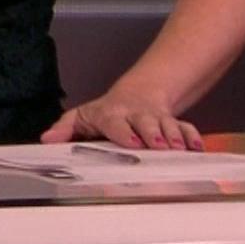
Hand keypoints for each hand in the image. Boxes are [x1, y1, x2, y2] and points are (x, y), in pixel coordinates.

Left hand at [39, 89, 202, 150]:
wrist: (138, 94)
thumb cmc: (107, 113)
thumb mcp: (83, 117)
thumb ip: (65, 128)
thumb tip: (46, 139)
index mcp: (111, 114)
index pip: (115, 121)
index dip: (123, 132)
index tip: (132, 143)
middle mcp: (135, 114)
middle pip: (145, 121)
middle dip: (152, 132)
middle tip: (158, 145)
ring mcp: (156, 117)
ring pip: (167, 124)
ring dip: (173, 136)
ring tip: (179, 149)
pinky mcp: (173, 122)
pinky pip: (186, 128)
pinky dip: (193, 137)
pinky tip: (198, 149)